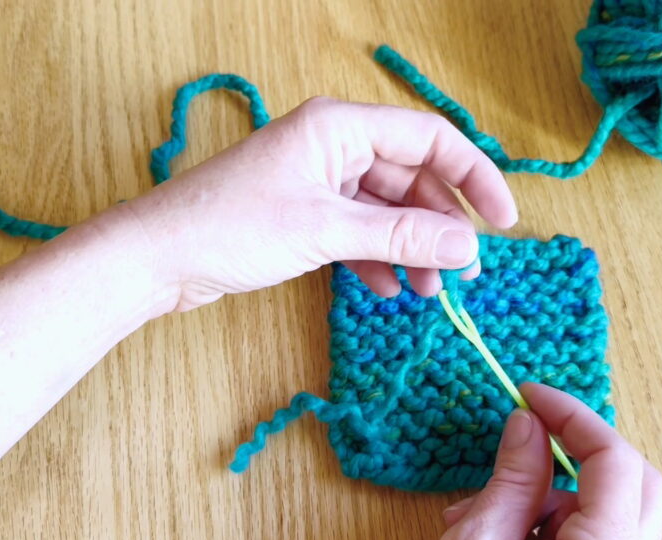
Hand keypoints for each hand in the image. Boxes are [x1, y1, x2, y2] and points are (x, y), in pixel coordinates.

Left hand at [122, 97, 516, 309]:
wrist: (157, 257)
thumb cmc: (229, 227)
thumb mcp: (325, 231)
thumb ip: (400, 234)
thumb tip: (468, 246)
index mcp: (339, 126)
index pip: (429, 139)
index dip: (474, 177)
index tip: (504, 223)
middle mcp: (332, 145)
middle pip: (410, 178)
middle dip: (440, 225)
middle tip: (463, 274)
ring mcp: (316, 181)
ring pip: (385, 209)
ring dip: (410, 248)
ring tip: (426, 292)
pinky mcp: (302, 214)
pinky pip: (357, 230)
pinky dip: (376, 257)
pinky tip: (386, 289)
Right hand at [417, 383, 661, 539]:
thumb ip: (511, 481)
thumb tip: (528, 425)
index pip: (615, 463)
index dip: (575, 417)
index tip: (531, 394)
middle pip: (635, 485)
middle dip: (581, 450)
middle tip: (531, 429)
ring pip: (610, 514)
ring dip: (552, 493)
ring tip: (479, 509)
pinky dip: (548, 525)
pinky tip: (493, 536)